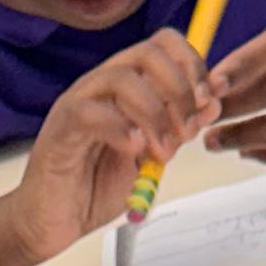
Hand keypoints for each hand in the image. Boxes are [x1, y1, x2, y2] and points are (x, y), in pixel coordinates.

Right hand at [4, 34, 222, 260]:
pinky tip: (133, 152)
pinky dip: (120, 129)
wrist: (54, 220)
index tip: (208, 103)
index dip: (193, 66)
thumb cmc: (95, 187)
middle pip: (148, 52)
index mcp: (127, 86)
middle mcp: (103, 85)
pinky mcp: (61, 128)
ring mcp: (79, 102)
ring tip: (162, 154)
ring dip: (155, 114)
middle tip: (187, 132)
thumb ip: (178, 130)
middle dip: (179, 90)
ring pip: (122, 77)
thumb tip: (212, 103)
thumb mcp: (152, 158)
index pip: (164, 45)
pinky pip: (91, 112)